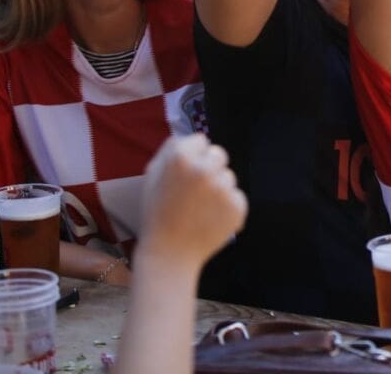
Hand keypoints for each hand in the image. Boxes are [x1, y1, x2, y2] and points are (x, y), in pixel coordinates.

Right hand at [136, 135, 246, 267]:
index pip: (200, 140)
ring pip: (228, 177)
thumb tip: (190, 136)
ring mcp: (223, 188)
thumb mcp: (152, 175)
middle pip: (218, 154)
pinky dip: (227, 207)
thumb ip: (170, 150)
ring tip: (199, 209)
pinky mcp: (238, 206)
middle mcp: (204, 169)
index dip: (192, 156)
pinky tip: (210, 219)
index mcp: (180, 158)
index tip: (185, 172)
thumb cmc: (157, 213)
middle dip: (209, 167)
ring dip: (218, 189)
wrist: (169, 253)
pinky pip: (236, 197)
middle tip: (194, 191)